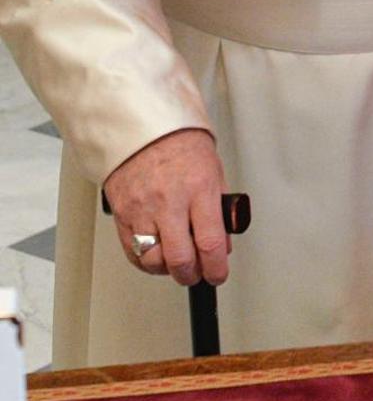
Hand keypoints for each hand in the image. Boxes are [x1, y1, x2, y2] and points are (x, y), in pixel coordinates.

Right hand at [103, 129, 229, 288]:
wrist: (142, 126)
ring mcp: (143, 209)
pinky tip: (157, 254)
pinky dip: (146, 262)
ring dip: (168, 269)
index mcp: (199, 188)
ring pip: (154, 261)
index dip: (216, 268)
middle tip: (198, 272)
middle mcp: (170, 201)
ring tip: (176, 260)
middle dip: (192, 274)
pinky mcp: (122, 215)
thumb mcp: (213, 170)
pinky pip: (133, 252)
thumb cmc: (180, 142)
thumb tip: (222, 243)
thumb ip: (219, 209)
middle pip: (180, 259)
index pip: (210, 243)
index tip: (217, 274)